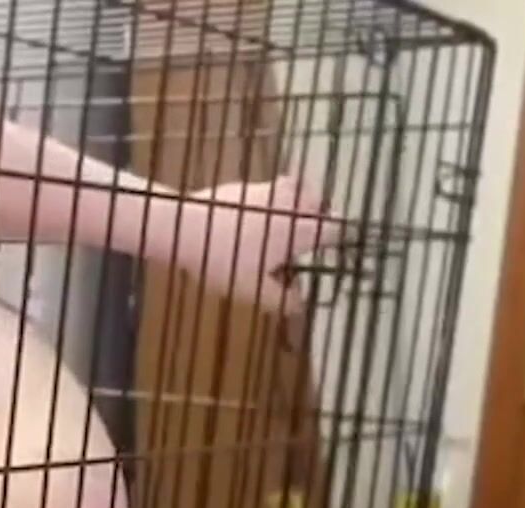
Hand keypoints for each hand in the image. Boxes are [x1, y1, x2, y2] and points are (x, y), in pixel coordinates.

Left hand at [174, 174, 344, 317]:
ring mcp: (265, 189)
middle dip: (320, 216)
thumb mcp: (253, 290)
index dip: (341, 239)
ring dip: (296, 202)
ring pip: (295, 188)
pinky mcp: (241, 185)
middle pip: (319, 203)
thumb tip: (300, 304)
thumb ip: (281, 299)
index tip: (339, 247)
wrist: (183, 227)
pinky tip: (252, 219)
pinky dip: (268, 202)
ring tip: (285, 221)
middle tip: (311, 233)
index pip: (336, 229)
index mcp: (300, 229)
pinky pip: (267, 190)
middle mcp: (289, 203)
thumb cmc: (224, 260)